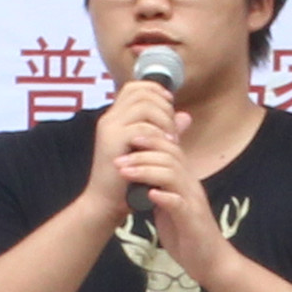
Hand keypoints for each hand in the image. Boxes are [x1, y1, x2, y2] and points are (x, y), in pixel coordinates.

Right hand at [85, 79, 177, 216]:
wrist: (105, 203)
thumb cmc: (126, 180)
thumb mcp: (151, 150)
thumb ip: (166, 131)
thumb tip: (186, 116)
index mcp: (115, 118)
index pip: (134, 88)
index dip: (155, 89)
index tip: (170, 104)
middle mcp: (110, 118)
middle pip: (141, 92)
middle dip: (164, 106)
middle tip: (173, 128)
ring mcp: (110, 128)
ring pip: (144, 106)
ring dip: (164, 120)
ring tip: (171, 138)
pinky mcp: (113, 141)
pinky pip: (141, 127)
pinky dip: (159, 134)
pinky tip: (167, 146)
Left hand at [113, 110, 237, 286]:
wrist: (210, 262)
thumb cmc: (188, 234)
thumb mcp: (170, 206)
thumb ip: (159, 189)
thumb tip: (140, 177)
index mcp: (186, 182)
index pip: (171, 150)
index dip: (151, 141)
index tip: (129, 140)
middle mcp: (191, 187)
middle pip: (170, 157)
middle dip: (142, 154)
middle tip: (118, 160)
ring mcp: (193, 202)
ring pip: (172, 175)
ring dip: (146, 171)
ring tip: (125, 172)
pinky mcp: (192, 220)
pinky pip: (179, 203)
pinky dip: (163, 196)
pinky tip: (148, 194)